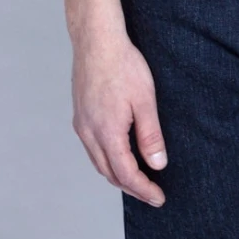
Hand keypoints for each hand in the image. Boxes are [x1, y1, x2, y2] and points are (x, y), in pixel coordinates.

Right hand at [69, 20, 166, 206]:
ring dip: (118, 176)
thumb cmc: (123, 65)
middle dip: (131, 188)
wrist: (96, 40)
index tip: (158, 198)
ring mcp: (82, 124)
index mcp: (107, 131)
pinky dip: (107, 161)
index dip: (143, 189)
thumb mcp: (145, 101)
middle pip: (109, 173)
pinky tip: (120, 157)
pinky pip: (93, 149)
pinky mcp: (80, 116)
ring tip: (138, 181)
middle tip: (151, 195)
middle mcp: (89, 132)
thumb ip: (150, 136)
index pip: (126, 173)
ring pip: (99, 162)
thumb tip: (157, 165)